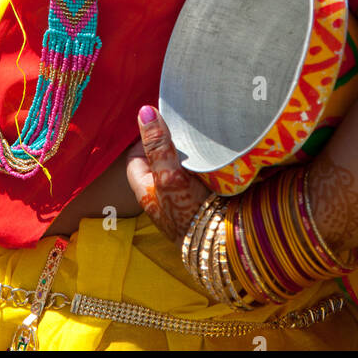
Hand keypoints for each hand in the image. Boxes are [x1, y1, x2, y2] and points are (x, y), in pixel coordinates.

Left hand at [125, 106, 209, 245]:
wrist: (223, 245)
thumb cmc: (191, 214)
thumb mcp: (170, 176)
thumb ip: (157, 146)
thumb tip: (144, 112)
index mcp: (145, 191)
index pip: (134, 158)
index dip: (143, 139)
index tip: (159, 124)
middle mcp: (161, 197)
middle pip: (157, 163)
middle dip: (167, 145)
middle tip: (181, 128)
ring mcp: (182, 201)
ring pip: (178, 170)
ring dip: (187, 156)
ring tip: (198, 139)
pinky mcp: (202, 203)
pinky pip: (198, 178)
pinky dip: (203, 167)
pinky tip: (213, 158)